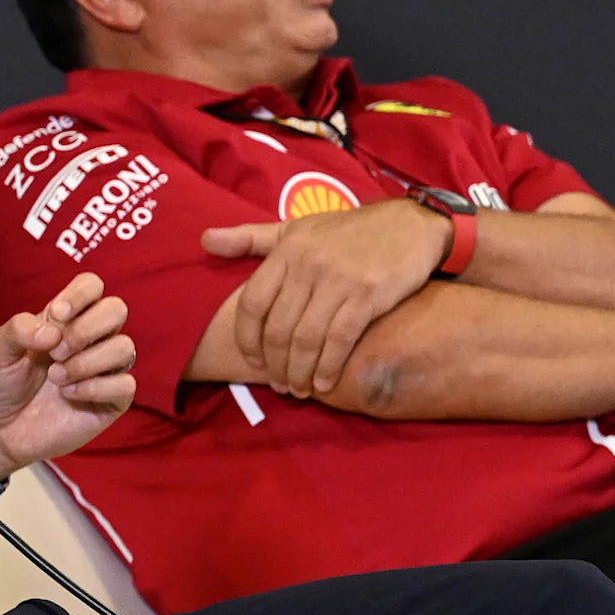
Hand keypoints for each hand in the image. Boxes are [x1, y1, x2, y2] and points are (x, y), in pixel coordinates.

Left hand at [0, 273, 137, 475]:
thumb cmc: (1, 385)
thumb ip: (19, 329)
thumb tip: (53, 332)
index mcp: (66, 320)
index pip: (91, 286)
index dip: (79, 295)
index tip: (55, 317)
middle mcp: (91, 340)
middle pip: (116, 309)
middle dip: (85, 329)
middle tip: (55, 352)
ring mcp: (104, 370)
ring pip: (124, 347)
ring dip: (86, 362)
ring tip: (57, 378)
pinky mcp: (112, 400)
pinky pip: (125, 384)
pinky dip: (94, 388)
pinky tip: (68, 395)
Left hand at [200, 198, 453, 397]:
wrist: (411, 225)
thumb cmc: (349, 230)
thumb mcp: (297, 227)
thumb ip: (250, 238)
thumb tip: (203, 241)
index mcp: (287, 249)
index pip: (252, 302)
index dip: (247, 339)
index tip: (253, 361)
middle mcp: (308, 264)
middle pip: (278, 329)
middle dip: (275, 365)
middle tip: (278, 385)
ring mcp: (339, 280)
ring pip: (306, 340)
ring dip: (298, 373)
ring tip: (298, 389)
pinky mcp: (368, 296)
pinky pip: (339, 340)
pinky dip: (328, 367)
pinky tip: (323, 383)